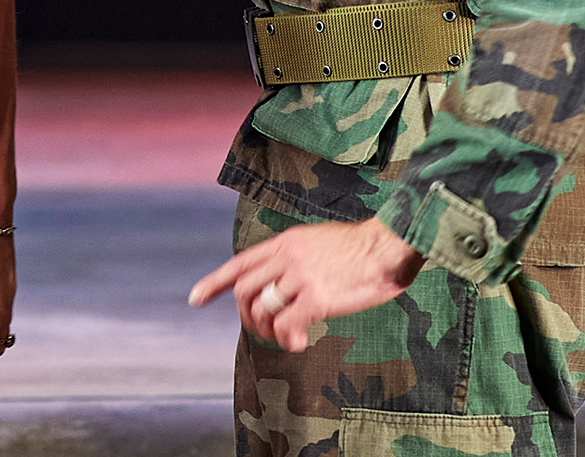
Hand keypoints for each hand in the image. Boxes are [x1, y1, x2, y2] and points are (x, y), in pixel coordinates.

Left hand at [188, 217, 424, 352]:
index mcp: (284, 243)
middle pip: (243, 292)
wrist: (389, 244)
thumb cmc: (361, 247)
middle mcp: (286, 258)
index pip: (238, 264)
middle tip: (261, 332)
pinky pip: (287, 324)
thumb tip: (282, 281)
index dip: (213, 283)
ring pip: (261, 310)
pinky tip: (299, 343)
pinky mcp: (318, 297)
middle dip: (246, 317)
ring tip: (285, 338)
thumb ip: (294, 257)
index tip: (195, 299)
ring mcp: (300, 276)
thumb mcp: (317, 241)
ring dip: (267, 331)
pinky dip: (287, 339)